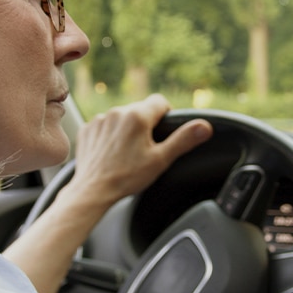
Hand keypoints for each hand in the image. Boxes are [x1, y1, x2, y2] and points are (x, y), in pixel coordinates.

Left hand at [4, 94, 210, 292]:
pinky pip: (104, 126)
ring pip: (121, 118)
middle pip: (140, 110)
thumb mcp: (161, 160)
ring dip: (126, 130)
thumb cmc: (127, 177)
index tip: (163, 133)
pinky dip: (109, 136)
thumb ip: (184, 140)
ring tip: (127, 154)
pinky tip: (111, 154)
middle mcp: (117, 112)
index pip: (160, 102)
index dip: (165, 116)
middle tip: (145, 149)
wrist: (93, 191)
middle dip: (145, 125)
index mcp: (137, 116)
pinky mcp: (87, 129)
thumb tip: (205, 126)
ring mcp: (100, 120)